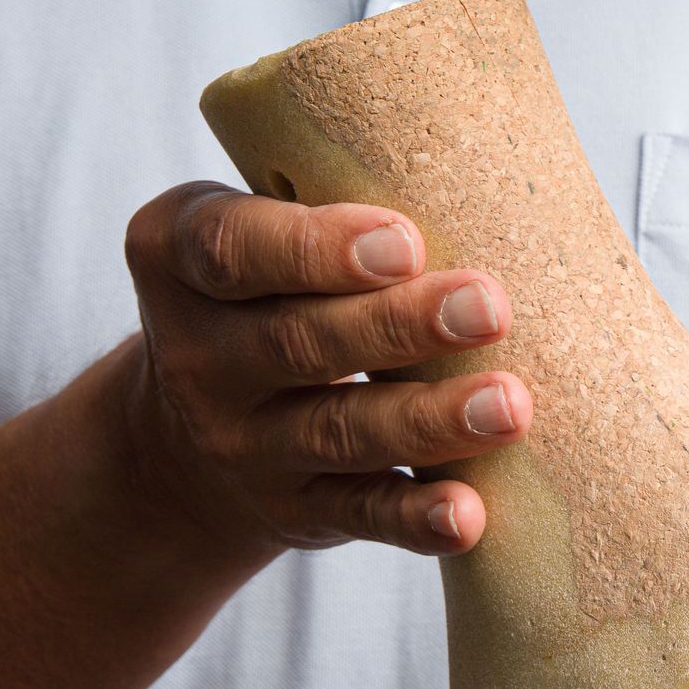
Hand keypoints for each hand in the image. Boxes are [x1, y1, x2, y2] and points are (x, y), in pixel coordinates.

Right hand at [121, 182, 530, 556]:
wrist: (180, 444)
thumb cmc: (263, 293)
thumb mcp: (252, 233)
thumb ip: (326, 200)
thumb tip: (488, 170)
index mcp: (178, 259)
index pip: (231, 249)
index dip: (316, 249)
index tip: (404, 240)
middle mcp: (199, 358)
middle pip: (301, 341)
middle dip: (400, 325)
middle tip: (491, 306)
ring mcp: (243, 445)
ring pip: (341, 432)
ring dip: (430, 420)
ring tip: (510, 406)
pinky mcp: (295, 510)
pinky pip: (359, 514)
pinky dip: (414, 518)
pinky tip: (468, 516)